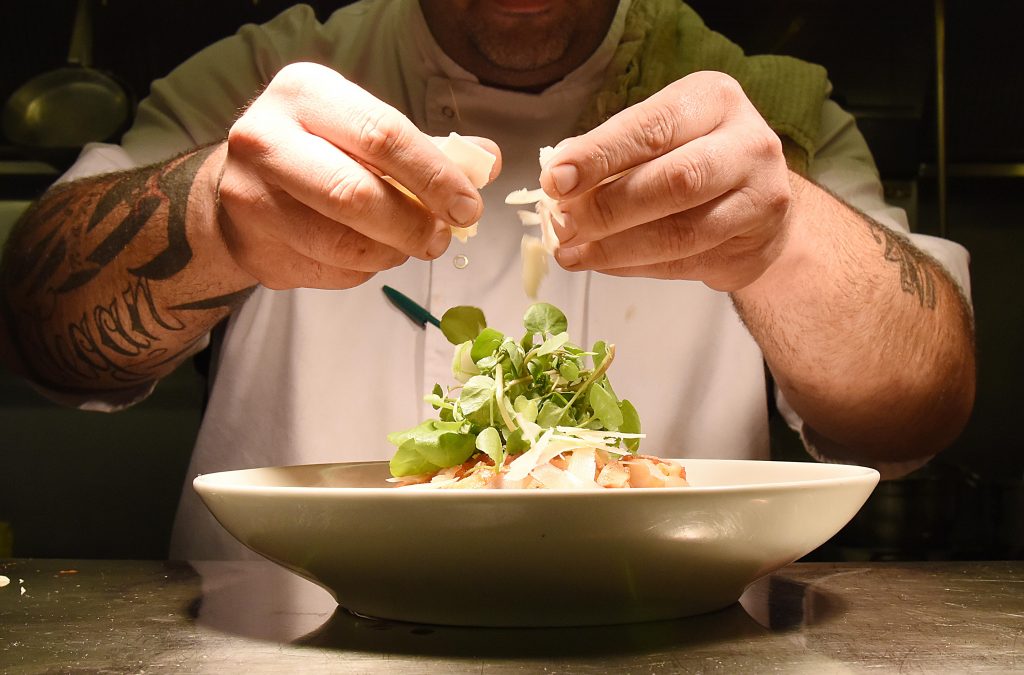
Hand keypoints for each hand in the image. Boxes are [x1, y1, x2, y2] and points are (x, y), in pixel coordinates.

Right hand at [216, 62, 498, 289]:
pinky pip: (328, 271)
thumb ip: (429, 147)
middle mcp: (266, 139)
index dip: (434, 177)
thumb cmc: (318, 151)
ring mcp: (251, 197)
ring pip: (342, 244)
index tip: (469, 207)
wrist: (243, 186)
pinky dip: (362, 271)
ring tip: (406, 245)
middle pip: (356, 195)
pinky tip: (363, 253)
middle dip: (413, 226)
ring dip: (391, 254)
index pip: (382, 135)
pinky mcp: (252, 247)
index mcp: (305, 93)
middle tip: (441, 239)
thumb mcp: (367, 130)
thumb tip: (488, 162)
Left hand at [541, 71, 791, 291]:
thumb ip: (612, 152)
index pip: (651, 128)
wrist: (760, 200)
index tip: (555, 180)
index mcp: (713, 100)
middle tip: (563, 225)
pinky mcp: (756, 245)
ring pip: (682, 233)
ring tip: (572, 253)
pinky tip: (602, 263)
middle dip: (608, 208)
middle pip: (675, 181)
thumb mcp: (659, 137)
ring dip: (616, 248)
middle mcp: (747, 142)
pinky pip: (685, 263)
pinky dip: (635, 266)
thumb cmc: (694, 156)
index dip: (599, 156)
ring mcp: (760, 197)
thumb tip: (557, 177)